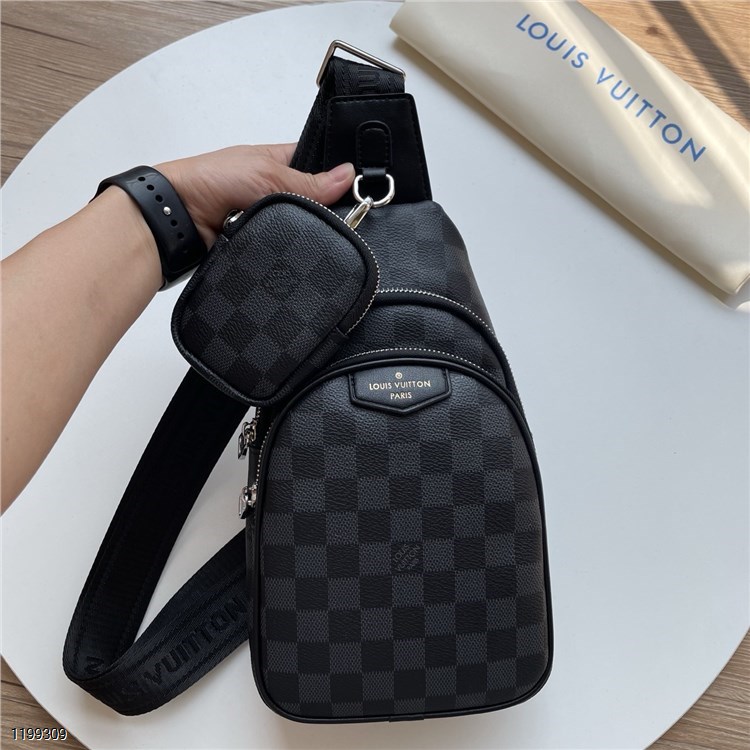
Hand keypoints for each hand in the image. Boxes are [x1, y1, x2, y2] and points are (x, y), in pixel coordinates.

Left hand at [157, 144, 354, 245]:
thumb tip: (348, 175)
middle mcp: (274, 189)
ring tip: (317, 234)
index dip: (337, 175)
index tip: (359, 188)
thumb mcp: (268, 174)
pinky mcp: (260, 240)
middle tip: (341, 217)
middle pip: (313, 202)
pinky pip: (284, 246)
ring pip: (300, 227)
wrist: (177, 217)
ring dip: (303, 231)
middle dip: (322, 210)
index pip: (318, 165)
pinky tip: (299, 250)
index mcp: (278, 161)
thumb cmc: (210, 180)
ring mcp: (267, 216)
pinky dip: (288, 248)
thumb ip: (309, 181)